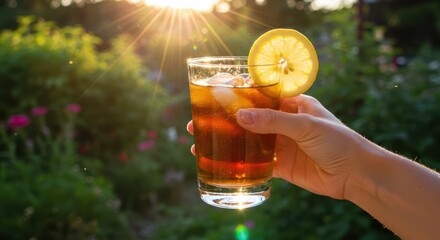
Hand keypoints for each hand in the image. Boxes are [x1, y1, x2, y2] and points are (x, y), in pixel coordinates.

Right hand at [188, 95, 365, 199]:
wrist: (356, 174)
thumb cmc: (339, 141)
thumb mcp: (306, 125)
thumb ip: (274, 121)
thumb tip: (240, 117)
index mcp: (292, 104)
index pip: (259, 93)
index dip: (236, 93)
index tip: (213, 92)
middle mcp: (283, 122)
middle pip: (247, 118)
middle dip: (223, 119)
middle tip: (198, 121)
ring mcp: (280, 143)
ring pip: (247, 140)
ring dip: (226, 141)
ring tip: (200, 143)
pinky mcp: (280, 165)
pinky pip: (255, 162)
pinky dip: (239, 162)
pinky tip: (222, 163)